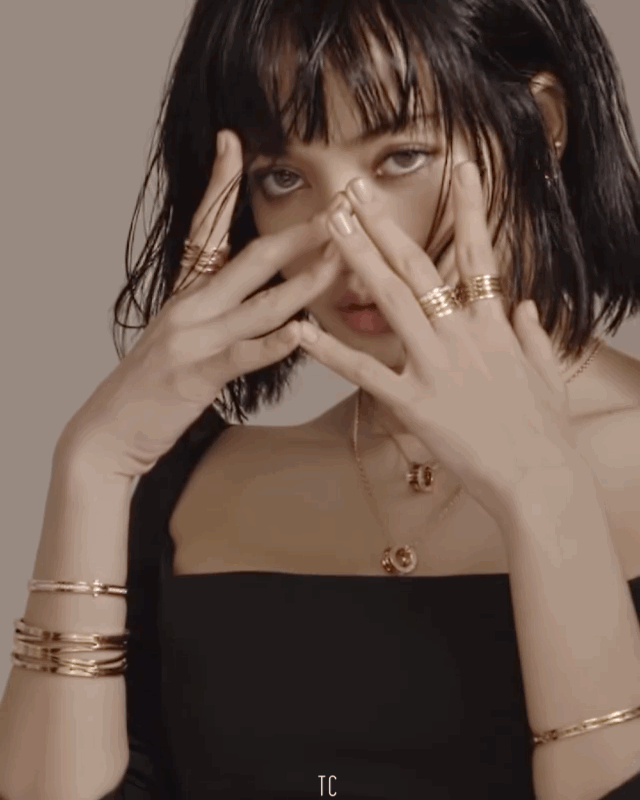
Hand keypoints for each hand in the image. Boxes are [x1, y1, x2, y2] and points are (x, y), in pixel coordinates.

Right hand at [59, 130, 341, 478]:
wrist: (109, 430)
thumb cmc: (152, 386)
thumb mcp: (178, 335)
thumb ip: (211, 310)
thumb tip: (251, 294)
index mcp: (186, 293)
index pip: (205, 228)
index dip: (219, 184)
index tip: (234, 142)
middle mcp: (190, 305)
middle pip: (251, 257)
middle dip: (300, 233)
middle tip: (339, 209)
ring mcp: (193, 337)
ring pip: (260, 302)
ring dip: (306, 280)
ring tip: (343, 261)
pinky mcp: (197, 373)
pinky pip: (244, 353)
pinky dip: (274, 343)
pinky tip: (301, 332)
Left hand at [296, 161, 579, 521]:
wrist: (541, 476)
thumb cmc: (545, 430)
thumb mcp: (548, 373)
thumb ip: (532, 335)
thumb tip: (523, 307)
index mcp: (494, 325)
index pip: (480, 254)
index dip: (471, 208)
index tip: (462, 168)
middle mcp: (462, 334)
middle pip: (418, 267)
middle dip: (385, 223)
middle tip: (356, 189)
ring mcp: (436, 366)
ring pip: (391, 301)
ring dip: (358, 258)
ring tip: (332, 224)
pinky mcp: (414, 403)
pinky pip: (366, 372)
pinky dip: (332, 352)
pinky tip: (302, 332)